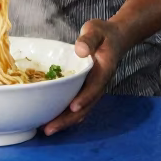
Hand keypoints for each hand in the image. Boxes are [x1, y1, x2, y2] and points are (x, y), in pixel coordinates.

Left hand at [43, 20, 125, 135]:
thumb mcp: (96, 30)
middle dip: (68, 119)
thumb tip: (80, 50)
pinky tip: (51, 119)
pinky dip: (65, 115)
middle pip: (86, 106)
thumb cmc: (103, 34)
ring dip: (65, 121)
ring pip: (81, 111)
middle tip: (49, 128)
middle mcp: (99, 84)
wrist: (114, 38)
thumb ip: (88, 39)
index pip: (95, 87)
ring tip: (46, 129)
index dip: (84, 98)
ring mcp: (93, 89)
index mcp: (104, 70)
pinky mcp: (86, 90)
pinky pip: (77, 106)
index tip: (72, 107)